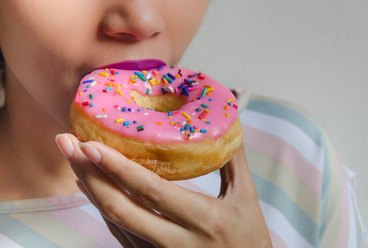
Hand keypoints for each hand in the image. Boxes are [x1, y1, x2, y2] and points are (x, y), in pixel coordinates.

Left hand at [56, 133, 271, 247]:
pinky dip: (102, 206)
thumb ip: (232, 157)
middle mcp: (175, 243)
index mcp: (202, 220)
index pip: (151, 192)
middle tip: (67, 143)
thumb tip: (226, 117)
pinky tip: (91, 184)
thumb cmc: (250, 237)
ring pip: (114, 222)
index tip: (90, 144)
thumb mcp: (246, 197)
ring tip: (74, 158)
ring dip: (91, 189)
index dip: (118, 168)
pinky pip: (119, 233)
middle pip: (120, 209)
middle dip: (89, 174)